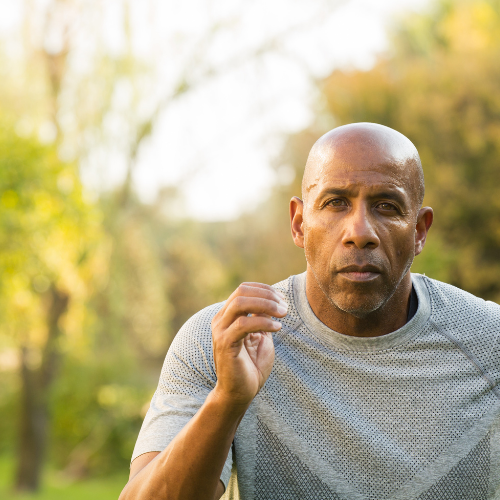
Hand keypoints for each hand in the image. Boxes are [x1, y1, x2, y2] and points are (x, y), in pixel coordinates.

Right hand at [211, 283, 287, 407]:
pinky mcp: (225, 344)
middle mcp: (221, 320)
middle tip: (284, 308)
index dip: (265, 290)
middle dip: (267, 295)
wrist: (239, 394)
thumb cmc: (251, 366)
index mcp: (228, 315)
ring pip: (240, 304)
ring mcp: (220, 331)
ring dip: (266, 305)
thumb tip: (272, 300)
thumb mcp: (260, 336)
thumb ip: (262, 318)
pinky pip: (243, 325)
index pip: (244, 289)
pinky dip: (263, 323)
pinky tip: (277, 328)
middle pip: (241, 292)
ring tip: (282, 315)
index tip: (282, 300)